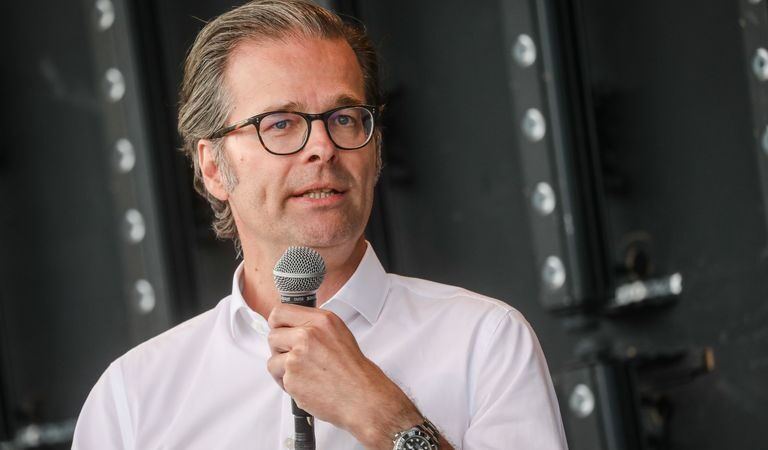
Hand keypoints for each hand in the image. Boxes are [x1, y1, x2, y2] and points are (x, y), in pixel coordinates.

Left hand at [267, 303, 422, 448]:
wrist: (362, 397)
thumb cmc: (354, 370)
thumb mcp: (339, 334)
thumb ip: (314, 327)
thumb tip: (291, 326)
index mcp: (321, 321)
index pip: (281, 312)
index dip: (278, 323)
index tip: (280, 330)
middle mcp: (308, 335)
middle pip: (273, 335)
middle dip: (280, 348)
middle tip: (295, 358)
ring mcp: (297, 357)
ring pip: (272, 359)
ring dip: (283, 368)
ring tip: (303, 374)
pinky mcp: (291, 378)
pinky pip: (278, 378)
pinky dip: (288, 384)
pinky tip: (305, 385)